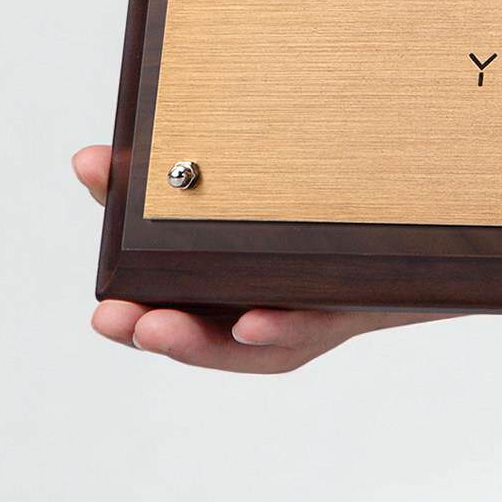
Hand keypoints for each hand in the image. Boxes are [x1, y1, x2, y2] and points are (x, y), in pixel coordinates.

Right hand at [75, 146, 449, 372]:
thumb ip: (168, 185)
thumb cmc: (308, 222)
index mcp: (223, 296)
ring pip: (249, 343)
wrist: (411, 240)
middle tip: (118, 318)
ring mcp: (305, 317)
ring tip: (160, 324)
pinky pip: (313, 322)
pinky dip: (279, 326)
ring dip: (199, 339)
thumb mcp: (241, 200)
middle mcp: (260, 317)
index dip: (129, 311)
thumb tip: (90, 158)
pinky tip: (252, 318)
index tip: (102, 309)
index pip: (164, 306)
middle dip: (155, 331)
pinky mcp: (346, 307)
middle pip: (199, 337)